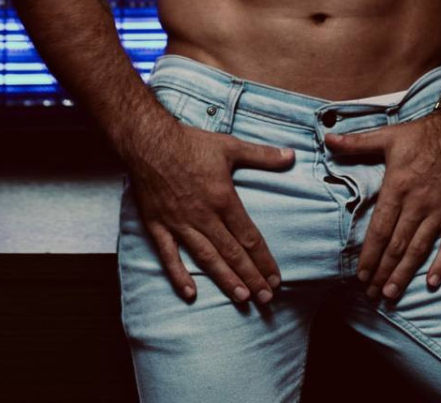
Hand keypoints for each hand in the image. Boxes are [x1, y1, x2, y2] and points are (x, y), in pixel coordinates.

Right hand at [128, 115, 294, 305]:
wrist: (149, 141)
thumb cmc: (190, 143)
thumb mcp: (230, 145)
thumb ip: (262, 155)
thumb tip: (291, 155)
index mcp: (223, 199)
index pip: (249, 237)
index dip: (263, 260)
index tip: (275, 279)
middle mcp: (203, 216)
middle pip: (232, 253)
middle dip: (251, 278)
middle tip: (266, 299)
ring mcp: (180, 223)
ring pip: (206, 258)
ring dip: (225, 280)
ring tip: (241, 299)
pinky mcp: (158, 225)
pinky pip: (169, 255)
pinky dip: (179, 275)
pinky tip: (190, 293)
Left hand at [324, 111, 440, 300]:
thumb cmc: (424, 133)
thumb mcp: (388, 135)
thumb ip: (356, 142)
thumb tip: (327, 138)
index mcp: (397, 187)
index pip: (379, 229)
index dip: (369, 255)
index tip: (360, 275)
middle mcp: (418, 203)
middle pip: (396, 245)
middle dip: (382, 271)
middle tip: (371, 294)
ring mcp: (440, 210)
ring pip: (419, 249)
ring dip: (404, 273)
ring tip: (391, 293)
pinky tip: (432, 283)